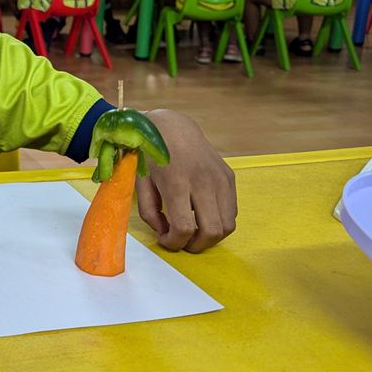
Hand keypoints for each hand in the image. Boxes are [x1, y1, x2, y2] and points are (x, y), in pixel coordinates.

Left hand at [135, 109, 236, 252]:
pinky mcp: (229, 176)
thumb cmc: (150, 154)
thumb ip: (149, 212)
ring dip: (211, 236)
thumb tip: (165, 233)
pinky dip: (219, 220)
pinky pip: (231, 211)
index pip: (184, 227)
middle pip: (212, 231)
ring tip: (192, 230)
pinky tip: (201, 213)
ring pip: (228, 225)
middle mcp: (203, 181)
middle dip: (196, 245)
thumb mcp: (140, 182)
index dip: (174, 243)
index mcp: (177, 182)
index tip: (165, 240)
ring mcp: (220, 178)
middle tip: (182, 241)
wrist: (171, 126)